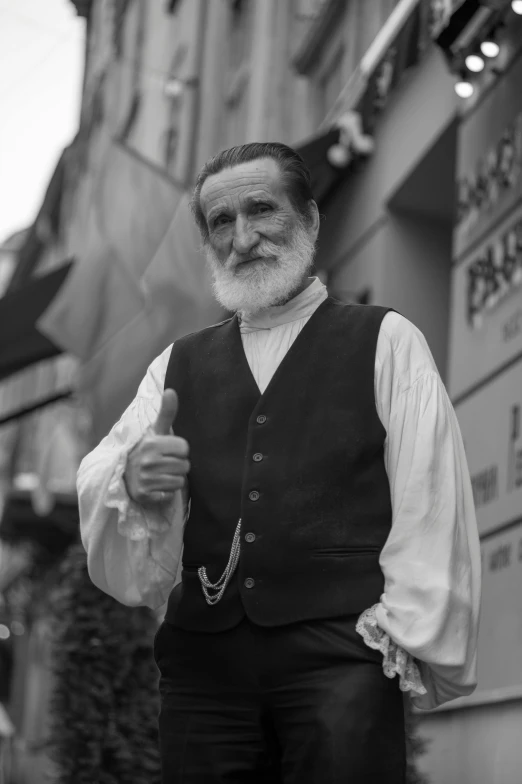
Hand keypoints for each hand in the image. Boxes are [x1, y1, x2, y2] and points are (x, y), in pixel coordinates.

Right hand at [124, 389, 189, 507]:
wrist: (124, 474)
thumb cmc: (147, 450)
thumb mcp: (155, 431)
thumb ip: (166, 412)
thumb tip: (171, 390)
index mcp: (152, 443)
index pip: (185, 448)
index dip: (179, 450)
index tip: (167, 451)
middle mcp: (147, 461)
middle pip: (185, 466)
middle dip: (177, 466)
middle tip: (164, 464)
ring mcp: (145, 479)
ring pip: (180, 481)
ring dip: (173, 479)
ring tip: (160, 475)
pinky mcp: (144, 495)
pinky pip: (170, 495)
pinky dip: (166, 493)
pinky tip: (156, 487)